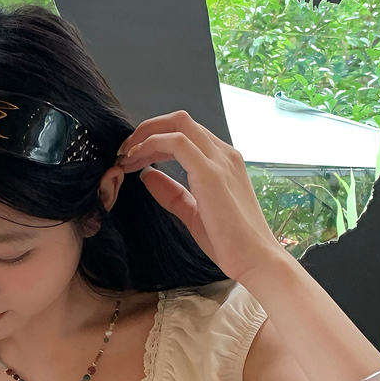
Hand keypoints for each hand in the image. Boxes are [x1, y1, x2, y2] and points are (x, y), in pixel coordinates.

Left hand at [118, 110, 284, 283]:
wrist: (255, 259)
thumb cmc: (230, 242)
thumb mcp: (193, 212)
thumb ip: (172, 193)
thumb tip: (147, 175)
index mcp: (224, 162)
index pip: (186, 134)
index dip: (155, 141)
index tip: (132, 158)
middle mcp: (224, 154)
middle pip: (180, 121)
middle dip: (147, 130)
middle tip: (124, 152)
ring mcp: (219, 160)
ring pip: (177, 123)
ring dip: (146, 135)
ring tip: (125, 156)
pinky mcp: (210, 172)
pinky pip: (176, 142)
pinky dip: (151, 144)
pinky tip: (136, 160)